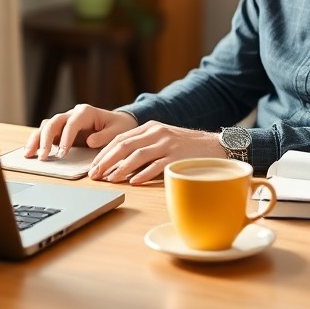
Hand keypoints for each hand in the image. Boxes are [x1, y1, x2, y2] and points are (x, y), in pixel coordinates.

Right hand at [24, 104, 138, 160]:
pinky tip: (31, 153)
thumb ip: (105, 136)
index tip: (62, 154)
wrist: (118, 123)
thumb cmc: (119, 127)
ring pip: (45, 126)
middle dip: (45, 139)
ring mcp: (65, 121)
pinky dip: (37, 142)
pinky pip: (45, 133)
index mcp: (86, 112)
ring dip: (36, 140)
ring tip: (29, 155)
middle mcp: (72, 114)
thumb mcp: (118, 131)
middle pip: (53, 123)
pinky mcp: (61, 130)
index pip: (71, 123)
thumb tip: (89, 141)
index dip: (65, 138)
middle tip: (43, 157)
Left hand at [86, 121, 225, 184]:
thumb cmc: (186, 146)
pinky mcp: (177, 156)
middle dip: (106, 161)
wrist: (216, 146)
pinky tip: (133, 181)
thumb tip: (120, 162)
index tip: (93, 166)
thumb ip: (144, 144)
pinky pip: (156, 166)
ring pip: (137, 155)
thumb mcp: (163, 138)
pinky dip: (143, 174)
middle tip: (95, 174)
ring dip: (120, 168)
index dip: (103, 153)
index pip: (120, 138)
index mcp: (150, 127)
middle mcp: (157, 133)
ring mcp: (167, 144)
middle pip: (124, 145)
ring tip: (110, 179)